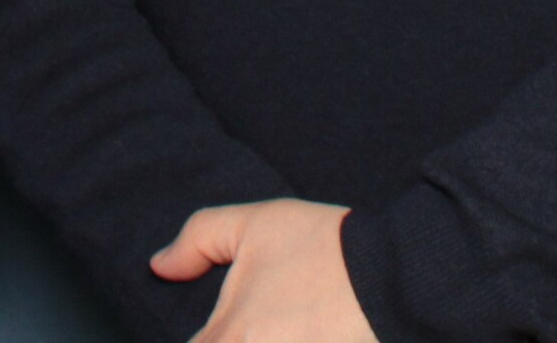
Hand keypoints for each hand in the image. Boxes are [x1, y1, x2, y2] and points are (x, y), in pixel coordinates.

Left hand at [151, 198, 377, 342]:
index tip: (217, 329)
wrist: (397, 275)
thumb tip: (159, 265)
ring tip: (278, 328)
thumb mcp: (255, 225)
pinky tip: (303, 336)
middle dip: (231, 340)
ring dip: (266, 340)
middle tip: (254, 322)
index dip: (204, 341)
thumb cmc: (325, 248)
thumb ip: (197, 241)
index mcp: (231, 337)